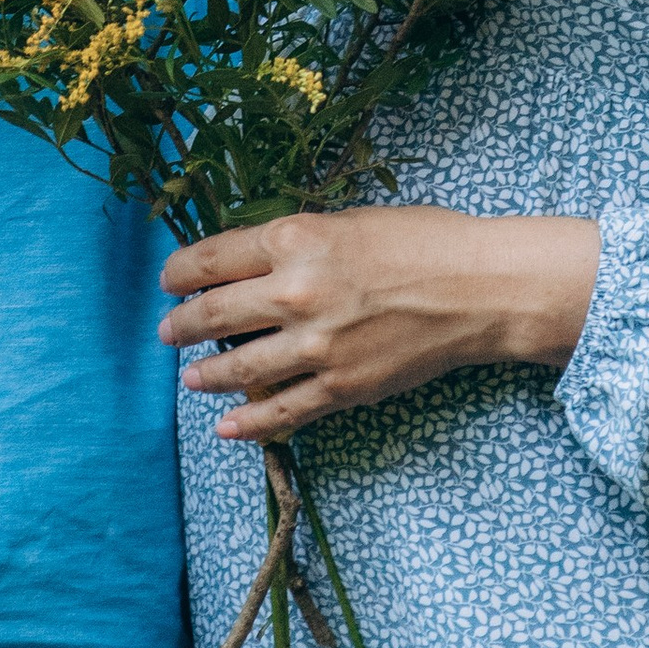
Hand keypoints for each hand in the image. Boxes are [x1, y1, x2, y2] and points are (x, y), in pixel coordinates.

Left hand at [158, 205, 600, 439]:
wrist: (480, 288)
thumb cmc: (423, 241)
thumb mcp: (349, 221)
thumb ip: (297, 241)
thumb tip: (251, 260)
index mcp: (295, 239)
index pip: (211, 259)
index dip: (179, 273)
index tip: (169, 281)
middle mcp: (296, 291)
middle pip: (213, 313)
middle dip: (181, 325)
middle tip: (168, 331)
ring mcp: (316, 344)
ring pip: (238, 367)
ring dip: (206, 375)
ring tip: (190, 377)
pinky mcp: (341, 386)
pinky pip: (282, 410)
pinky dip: (249, 422)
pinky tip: (227, 427)